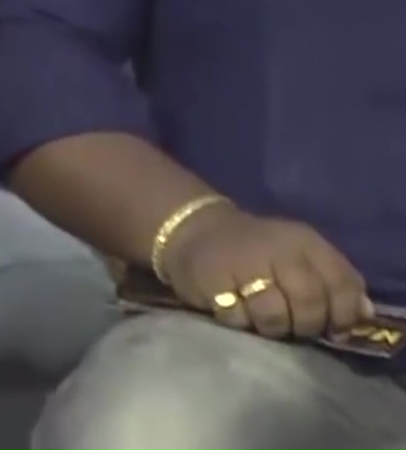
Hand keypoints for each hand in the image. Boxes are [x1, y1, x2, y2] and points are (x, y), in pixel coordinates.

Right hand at [161, 204, 374, 339]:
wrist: (193, 230)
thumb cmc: (257, 249)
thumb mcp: (301, 256)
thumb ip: (335, 282)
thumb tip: (365, 314)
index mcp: (305, 242)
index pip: (340, 283)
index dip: (343, 313)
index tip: (334, 329)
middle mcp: (278, 249)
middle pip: (309, 302)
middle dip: (306, 325)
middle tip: (295, 328)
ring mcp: (243, 264)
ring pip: (274, 316)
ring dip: (272, 328)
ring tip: (263, 321)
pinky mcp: (212, 281)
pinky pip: (237, 318)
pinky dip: (239, 322)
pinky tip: (234, 310)